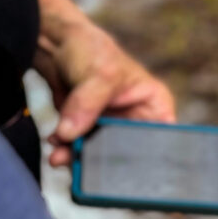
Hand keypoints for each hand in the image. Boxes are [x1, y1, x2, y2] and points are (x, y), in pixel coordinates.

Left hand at [32, 0, 175, 166]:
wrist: (56, 43)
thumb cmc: (91, 49)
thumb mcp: (99, 73)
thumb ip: (88, 104)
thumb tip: (69, 135)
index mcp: (156, 108)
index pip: (162, 142)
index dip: (151, 161)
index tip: (134, 175)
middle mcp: (137, 121)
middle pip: (130, 155)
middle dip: (110, 165)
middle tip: (93, 174)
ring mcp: (111, 128)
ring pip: (102, 157)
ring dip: (81, 160)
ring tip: (63, 157)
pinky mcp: (87, 131)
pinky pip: (81, 151)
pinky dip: (68, 153)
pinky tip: (57, 148)